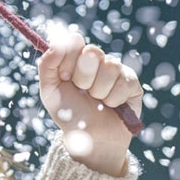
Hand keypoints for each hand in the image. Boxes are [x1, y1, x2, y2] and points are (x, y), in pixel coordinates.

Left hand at [37, 31, 142, 176]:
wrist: (91, 138)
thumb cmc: (69, 113)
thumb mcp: (50, 90)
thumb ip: (47, 65)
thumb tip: (56, 44)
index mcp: (75, 58)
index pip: (74, 41)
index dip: (68, 59)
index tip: (64, 77)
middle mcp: (96, 60)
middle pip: (92, 52)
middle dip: (83, 77)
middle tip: (81, 91)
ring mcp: (115, 70)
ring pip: (110, 66)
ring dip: (99, 90)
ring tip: (97, 100)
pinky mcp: (132, 83)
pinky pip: (125, 81)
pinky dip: (114, 99)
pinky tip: (111, 105)